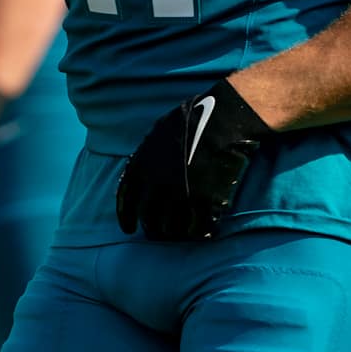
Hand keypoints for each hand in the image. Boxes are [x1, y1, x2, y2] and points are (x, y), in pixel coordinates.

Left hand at [115, 78, 273, 240]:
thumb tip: (143, 170)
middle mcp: (157, 183)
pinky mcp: (206, 203)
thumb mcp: (160, 131)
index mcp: (142, 165)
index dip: (126, 216)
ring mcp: (181, 195)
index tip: (128, 228)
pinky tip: (202, 230)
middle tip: (160, 233)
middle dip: (154, 228)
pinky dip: (199, 232)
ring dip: (176, 232)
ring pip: (172, 228)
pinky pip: (198, 229)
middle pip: (150, 217)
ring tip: (182, 232)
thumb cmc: (193, 118)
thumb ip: (148, 154)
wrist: (224, 120)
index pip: (126, 199)